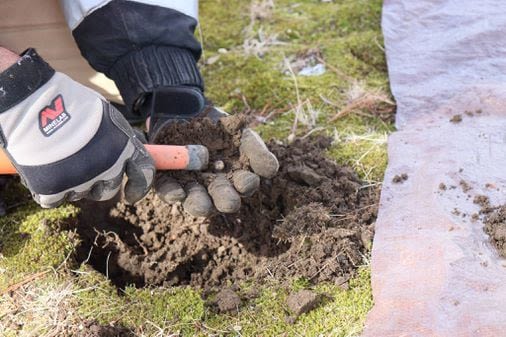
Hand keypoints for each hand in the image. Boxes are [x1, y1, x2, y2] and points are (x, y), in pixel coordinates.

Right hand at [0, 49, 153, 207]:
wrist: (34, 105)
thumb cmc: (70, 103)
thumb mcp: (107, 115)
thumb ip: (119, 139)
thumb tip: (128, 154)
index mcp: (124, 149)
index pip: (143, 175)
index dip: (139, 188)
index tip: (131, 195)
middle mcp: (108, 168)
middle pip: (109, 190)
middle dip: (99, 183)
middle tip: (82, 168)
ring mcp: (81, 181)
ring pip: (81, 193)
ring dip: (73, 183)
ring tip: (58, 159)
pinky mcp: (54, 190)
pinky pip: (55, 199)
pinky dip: (49, 190)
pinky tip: (43, 171)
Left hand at [148, 97, 278, 216]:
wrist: (187, 111)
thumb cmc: (220, 127)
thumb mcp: (242, 134)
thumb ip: (257, 151)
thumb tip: (272, 170)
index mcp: (236, 178)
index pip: (244, 185)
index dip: (246, 185)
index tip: (246, 181)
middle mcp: (215, 188)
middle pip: (221, 200)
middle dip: (225, 201)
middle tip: (228, 202)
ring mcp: (191, 187)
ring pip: (196, 201)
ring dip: (199, 204)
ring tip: (201, 205)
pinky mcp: (168, 181)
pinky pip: (169, 191)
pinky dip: (172, 193)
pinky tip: (177, 194)